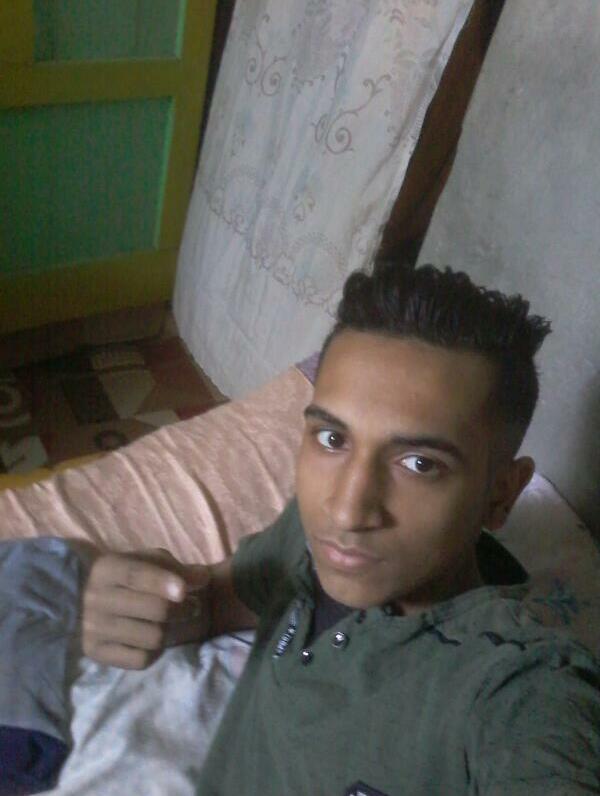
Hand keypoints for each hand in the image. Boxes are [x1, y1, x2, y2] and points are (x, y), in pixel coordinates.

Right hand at [81, 548, 210, 668]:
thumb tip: (202, 578)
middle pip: (153, 610)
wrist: (93, 599)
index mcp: (106, 569)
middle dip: (182, 609)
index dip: (162, 582)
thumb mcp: (151, 563)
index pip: (135, 575)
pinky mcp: (95, 652)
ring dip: (172, 631)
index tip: (183, 590)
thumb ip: (177, 568)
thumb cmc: (131, 577)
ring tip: (176, 622)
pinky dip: (154, 651)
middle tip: (194, 606)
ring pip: (151, 638)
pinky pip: (140, 659)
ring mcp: (92, 628)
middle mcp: (94, 598)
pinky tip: (153, 639)